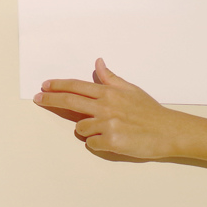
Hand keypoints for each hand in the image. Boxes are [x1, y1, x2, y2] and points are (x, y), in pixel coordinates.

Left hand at [33, 58, 179, 160]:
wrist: (168, 131)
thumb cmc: (150, 111)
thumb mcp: (131, 89)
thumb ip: (111, 78)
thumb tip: (98, 62)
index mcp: (109, 93)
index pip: (76, 86)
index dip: (58, 85)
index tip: (44, 86)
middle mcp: (105, 106)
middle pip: (69, 101)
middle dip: (50, 99)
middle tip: (38, 99)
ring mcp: (107, 124)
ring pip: (80, 127)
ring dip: (86, 129)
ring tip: (106, 129)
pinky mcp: (111, 141)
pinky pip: (91, 144)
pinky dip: (97, 143)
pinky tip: (111, 140)